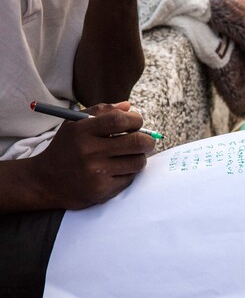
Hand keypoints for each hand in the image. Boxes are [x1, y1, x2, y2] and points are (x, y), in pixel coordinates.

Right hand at [30, 102, 154, 208]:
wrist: (44, 181)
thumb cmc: (65, 148)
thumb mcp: (75, 125)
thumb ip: (102, 111)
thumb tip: (129, 107)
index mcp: (82, 131)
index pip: (120, 120)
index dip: (135, 119)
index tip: (137, 122)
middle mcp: (89, 152)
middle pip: (137, 142)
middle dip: (148, 140)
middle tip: (146, 140)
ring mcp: (97, 173)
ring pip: (138, 162)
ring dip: (139, 157)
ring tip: (130, 155)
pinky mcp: (102, 190)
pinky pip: (130, 178)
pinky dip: (128, 173)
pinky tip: (117, 170)